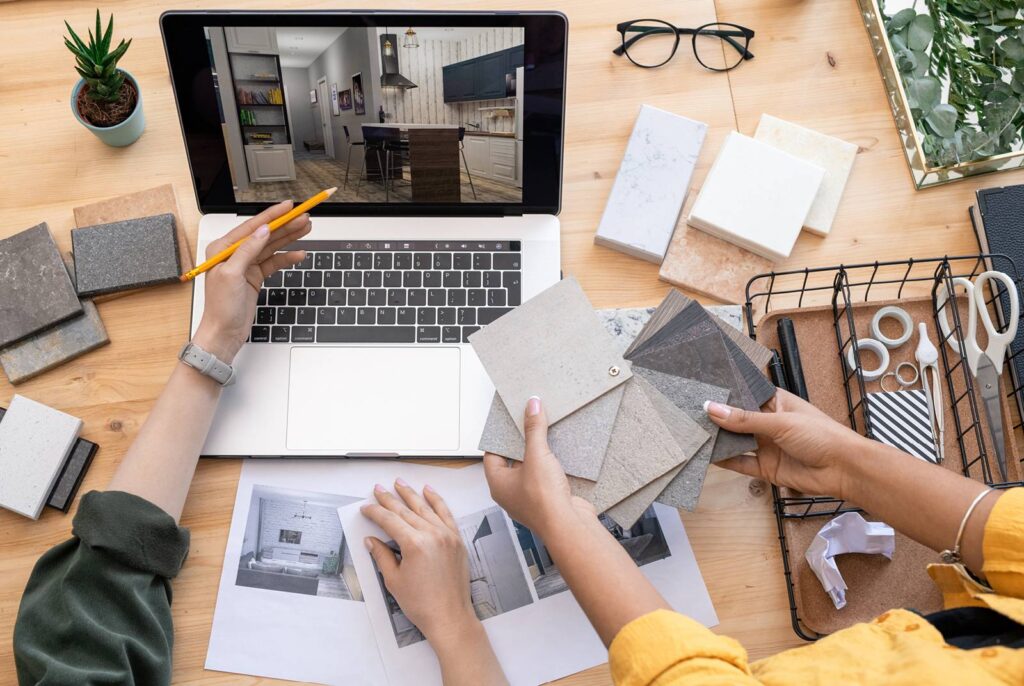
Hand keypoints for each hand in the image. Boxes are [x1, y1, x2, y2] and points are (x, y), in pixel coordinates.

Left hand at [192, 201, 310, 361]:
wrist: (224, 332)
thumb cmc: (221, 307)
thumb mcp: (232, 274)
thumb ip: (248, 250)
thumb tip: (262, 230)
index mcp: (223, 248)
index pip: (252, 226)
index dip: (272, 215)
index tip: (288, 206)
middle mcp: (235, 254)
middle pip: (265, 234)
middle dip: (286, 225)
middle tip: (304, 217)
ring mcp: (246, 265)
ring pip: (272, 246)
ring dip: (289, 238)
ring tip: (306, 228)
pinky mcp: (255, 276)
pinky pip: (274, 262)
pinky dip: (287, 258)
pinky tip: (299, 254)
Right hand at [361, 480, 478, 646]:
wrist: (449, 616)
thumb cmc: (423, 603)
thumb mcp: (394, 580)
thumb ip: (382, 555)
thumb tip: (372, 541)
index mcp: (415, 544)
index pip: (390, 520)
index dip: (376, 512)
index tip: (367, 508)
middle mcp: (432, 535)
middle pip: (406, 510)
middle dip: (389, 500)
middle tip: (379, 490)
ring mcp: (447, 535)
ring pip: (425, 508)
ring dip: (411, 494)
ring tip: (400, 484)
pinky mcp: (456, 540)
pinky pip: (445, 514)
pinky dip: (437, 501)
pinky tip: (429, 491)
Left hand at [483, 396, 591, 537]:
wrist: (569, 525)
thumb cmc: (544, 500)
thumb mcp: (537, 455)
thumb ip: (534, 429)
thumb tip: (531, 406)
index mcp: (498, 484)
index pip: (492, 455)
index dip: (500, 438)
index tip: (508, 423)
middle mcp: (511, 494)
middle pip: (512, 462)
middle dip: (521, 444)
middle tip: (528, 425)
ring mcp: (529, 499)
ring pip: (530, 471)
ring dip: (538, 456)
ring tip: (545, 436)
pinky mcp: (548, 501)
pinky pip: (545, 479)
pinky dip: (551, 467)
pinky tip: (559, 456)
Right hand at [706, 388, 866, 499]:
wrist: (844, 470)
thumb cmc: (822, 436)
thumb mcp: (781, 422)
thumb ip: (745, 419)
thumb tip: (713, 408)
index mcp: (775, 402)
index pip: (745, 393)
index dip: (725, 392)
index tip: (701, 388)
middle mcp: (769, 422)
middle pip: (737, 418)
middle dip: (717, 416)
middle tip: (688, 411)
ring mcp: (767, 446)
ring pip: (736, 440)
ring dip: (719, 438)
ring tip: (693, 432)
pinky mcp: (766, 468)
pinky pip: (741, 463)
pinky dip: (725, 461)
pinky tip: (708, 456)